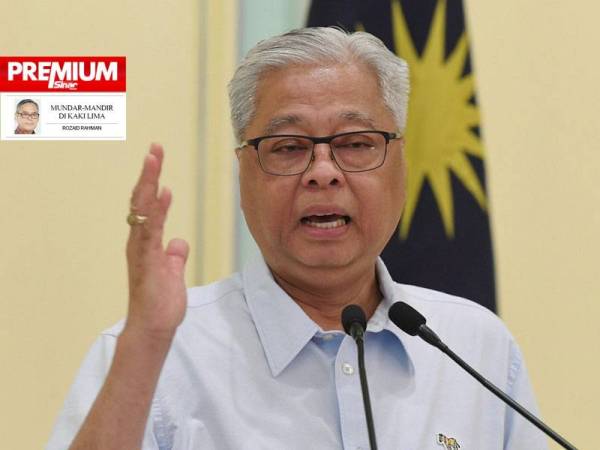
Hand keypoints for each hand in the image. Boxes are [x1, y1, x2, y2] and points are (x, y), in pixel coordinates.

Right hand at [125, 143, 188, 340]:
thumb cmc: (161, 303)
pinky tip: (162, 193)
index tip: (157, 160)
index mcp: (147, 242)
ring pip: (143, 209)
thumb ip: (174, 256)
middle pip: (142, 201)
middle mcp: (140, 241)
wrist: (154, 328)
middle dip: (149, 173)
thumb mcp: (173, 273)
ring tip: (154, 158)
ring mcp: (141, 250)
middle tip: (155, 148)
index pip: (149, 206)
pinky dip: (156, 211)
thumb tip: (179, 242)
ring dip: (149, 183)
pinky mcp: (147, 261)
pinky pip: (150, 231)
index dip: (153, 182)